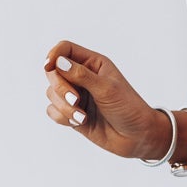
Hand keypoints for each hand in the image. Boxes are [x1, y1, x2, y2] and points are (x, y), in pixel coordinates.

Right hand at [43, 45, 177, 159]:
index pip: (65, 50)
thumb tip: (58, 62)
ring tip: (82, 117)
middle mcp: (82, 77)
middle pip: (53, 72)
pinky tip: (80, 122)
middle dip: (60, 88)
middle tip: (75, 100)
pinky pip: (53, 111)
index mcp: (93, 64)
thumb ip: (81, 75)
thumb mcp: (106, 89)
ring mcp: (76, 95)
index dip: (54, 55)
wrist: (137, 137)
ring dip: (63, 106)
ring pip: (51, 93)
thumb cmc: (128, 108)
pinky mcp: (72, 113)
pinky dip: (62, 117)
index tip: (48, 66)